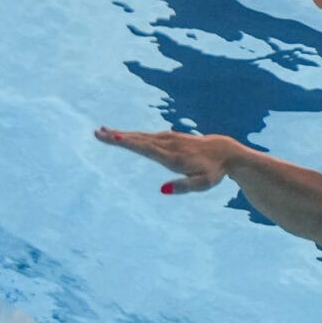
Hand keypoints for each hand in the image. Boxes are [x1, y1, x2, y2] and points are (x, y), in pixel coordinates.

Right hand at [95, 126, 239, 194]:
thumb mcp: (203, 184)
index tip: (113, 137)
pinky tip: (122, 135)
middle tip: (97, 133)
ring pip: (140, 136)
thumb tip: (163, 190)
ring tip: (102, 132)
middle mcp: (168, 145)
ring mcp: (168, 139)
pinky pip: (146, 136)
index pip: (146, 148)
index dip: (129, 143)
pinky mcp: (169, 138)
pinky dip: (132, 135)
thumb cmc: (213, 171)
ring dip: (121, 134)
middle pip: (139, 140)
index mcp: (172, 157)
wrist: (224, 152)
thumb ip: (184, 187)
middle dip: (117, 136)